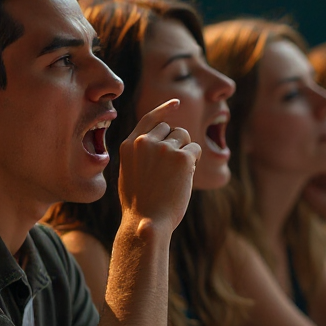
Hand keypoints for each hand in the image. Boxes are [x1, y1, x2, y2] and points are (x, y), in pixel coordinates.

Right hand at [116, 99, 201, 236]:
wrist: (147, 222)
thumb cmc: (140, 204)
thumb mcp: (130, 172)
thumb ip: (140, 153)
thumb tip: (158, 139)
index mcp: (129, 145)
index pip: (149, 119)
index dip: (164, 109)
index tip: (176, 103)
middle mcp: (144, 142)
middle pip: (170, 128)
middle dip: (176, 142)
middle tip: (172, 168)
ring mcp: (163, 148)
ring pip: (185, 137)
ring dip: (186, 152)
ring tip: (175, 175)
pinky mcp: (182, 157)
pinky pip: (196, 150)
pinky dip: (195, 162)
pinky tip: (184, 178)